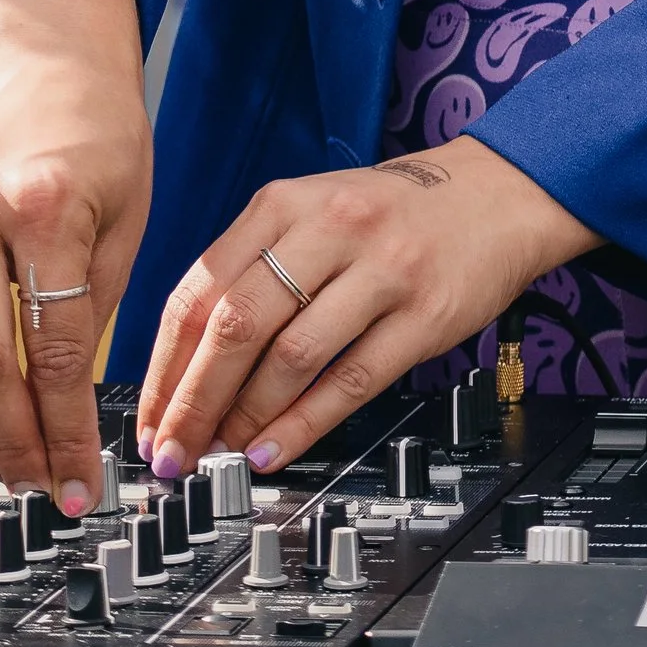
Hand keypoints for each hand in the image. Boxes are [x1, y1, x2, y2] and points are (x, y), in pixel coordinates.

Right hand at [0, 0, 151, 508]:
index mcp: (43, 202)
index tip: (85, 478)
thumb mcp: (127, 208)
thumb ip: (96, 304)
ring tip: (10, 469)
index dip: (69, 427)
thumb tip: (78, 403)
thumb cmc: (98, 123)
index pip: (53, 347)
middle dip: (12, 444)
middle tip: (42, 488)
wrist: (37, 48)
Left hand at [133, 139, 594, 479]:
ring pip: (291, 356)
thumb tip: (190, 365)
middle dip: (193, 402)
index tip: (148, 421)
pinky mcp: (423, 314)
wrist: (498, 192)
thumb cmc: (392, 212)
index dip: (165, 367)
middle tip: (173, 453)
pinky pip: (352, 379)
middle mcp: (329, 228)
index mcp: (285, 202)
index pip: (200, 290)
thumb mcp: (312, 210)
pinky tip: (273, 451)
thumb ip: (253, 270)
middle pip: (237, 325)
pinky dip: (304, 424)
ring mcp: (380, 270)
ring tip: (221, 455)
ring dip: (245, 418)